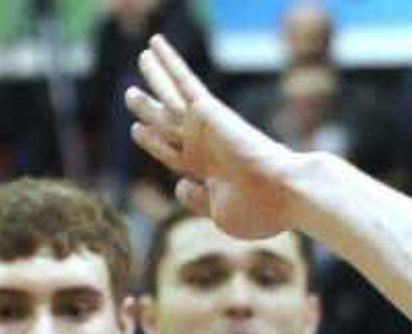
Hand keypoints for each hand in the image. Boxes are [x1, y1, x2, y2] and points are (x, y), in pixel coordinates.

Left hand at [127, 36, 301, 240]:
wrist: (280, 193)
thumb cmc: (256, 212)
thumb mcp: (218, 213)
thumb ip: (196, 200)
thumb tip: (179, 184)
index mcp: (206, 172)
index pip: (171, 153)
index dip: (153, 141)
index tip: (137, 129)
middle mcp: (203, 146)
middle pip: (167, 123)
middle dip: (148, 109)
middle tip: (131, 94)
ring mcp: (205, 127)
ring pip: (170, 98)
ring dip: (155, 77)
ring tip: (142, 56)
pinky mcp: (209, 110)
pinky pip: (184, 81)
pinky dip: (170, 61)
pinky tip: (155, 43)